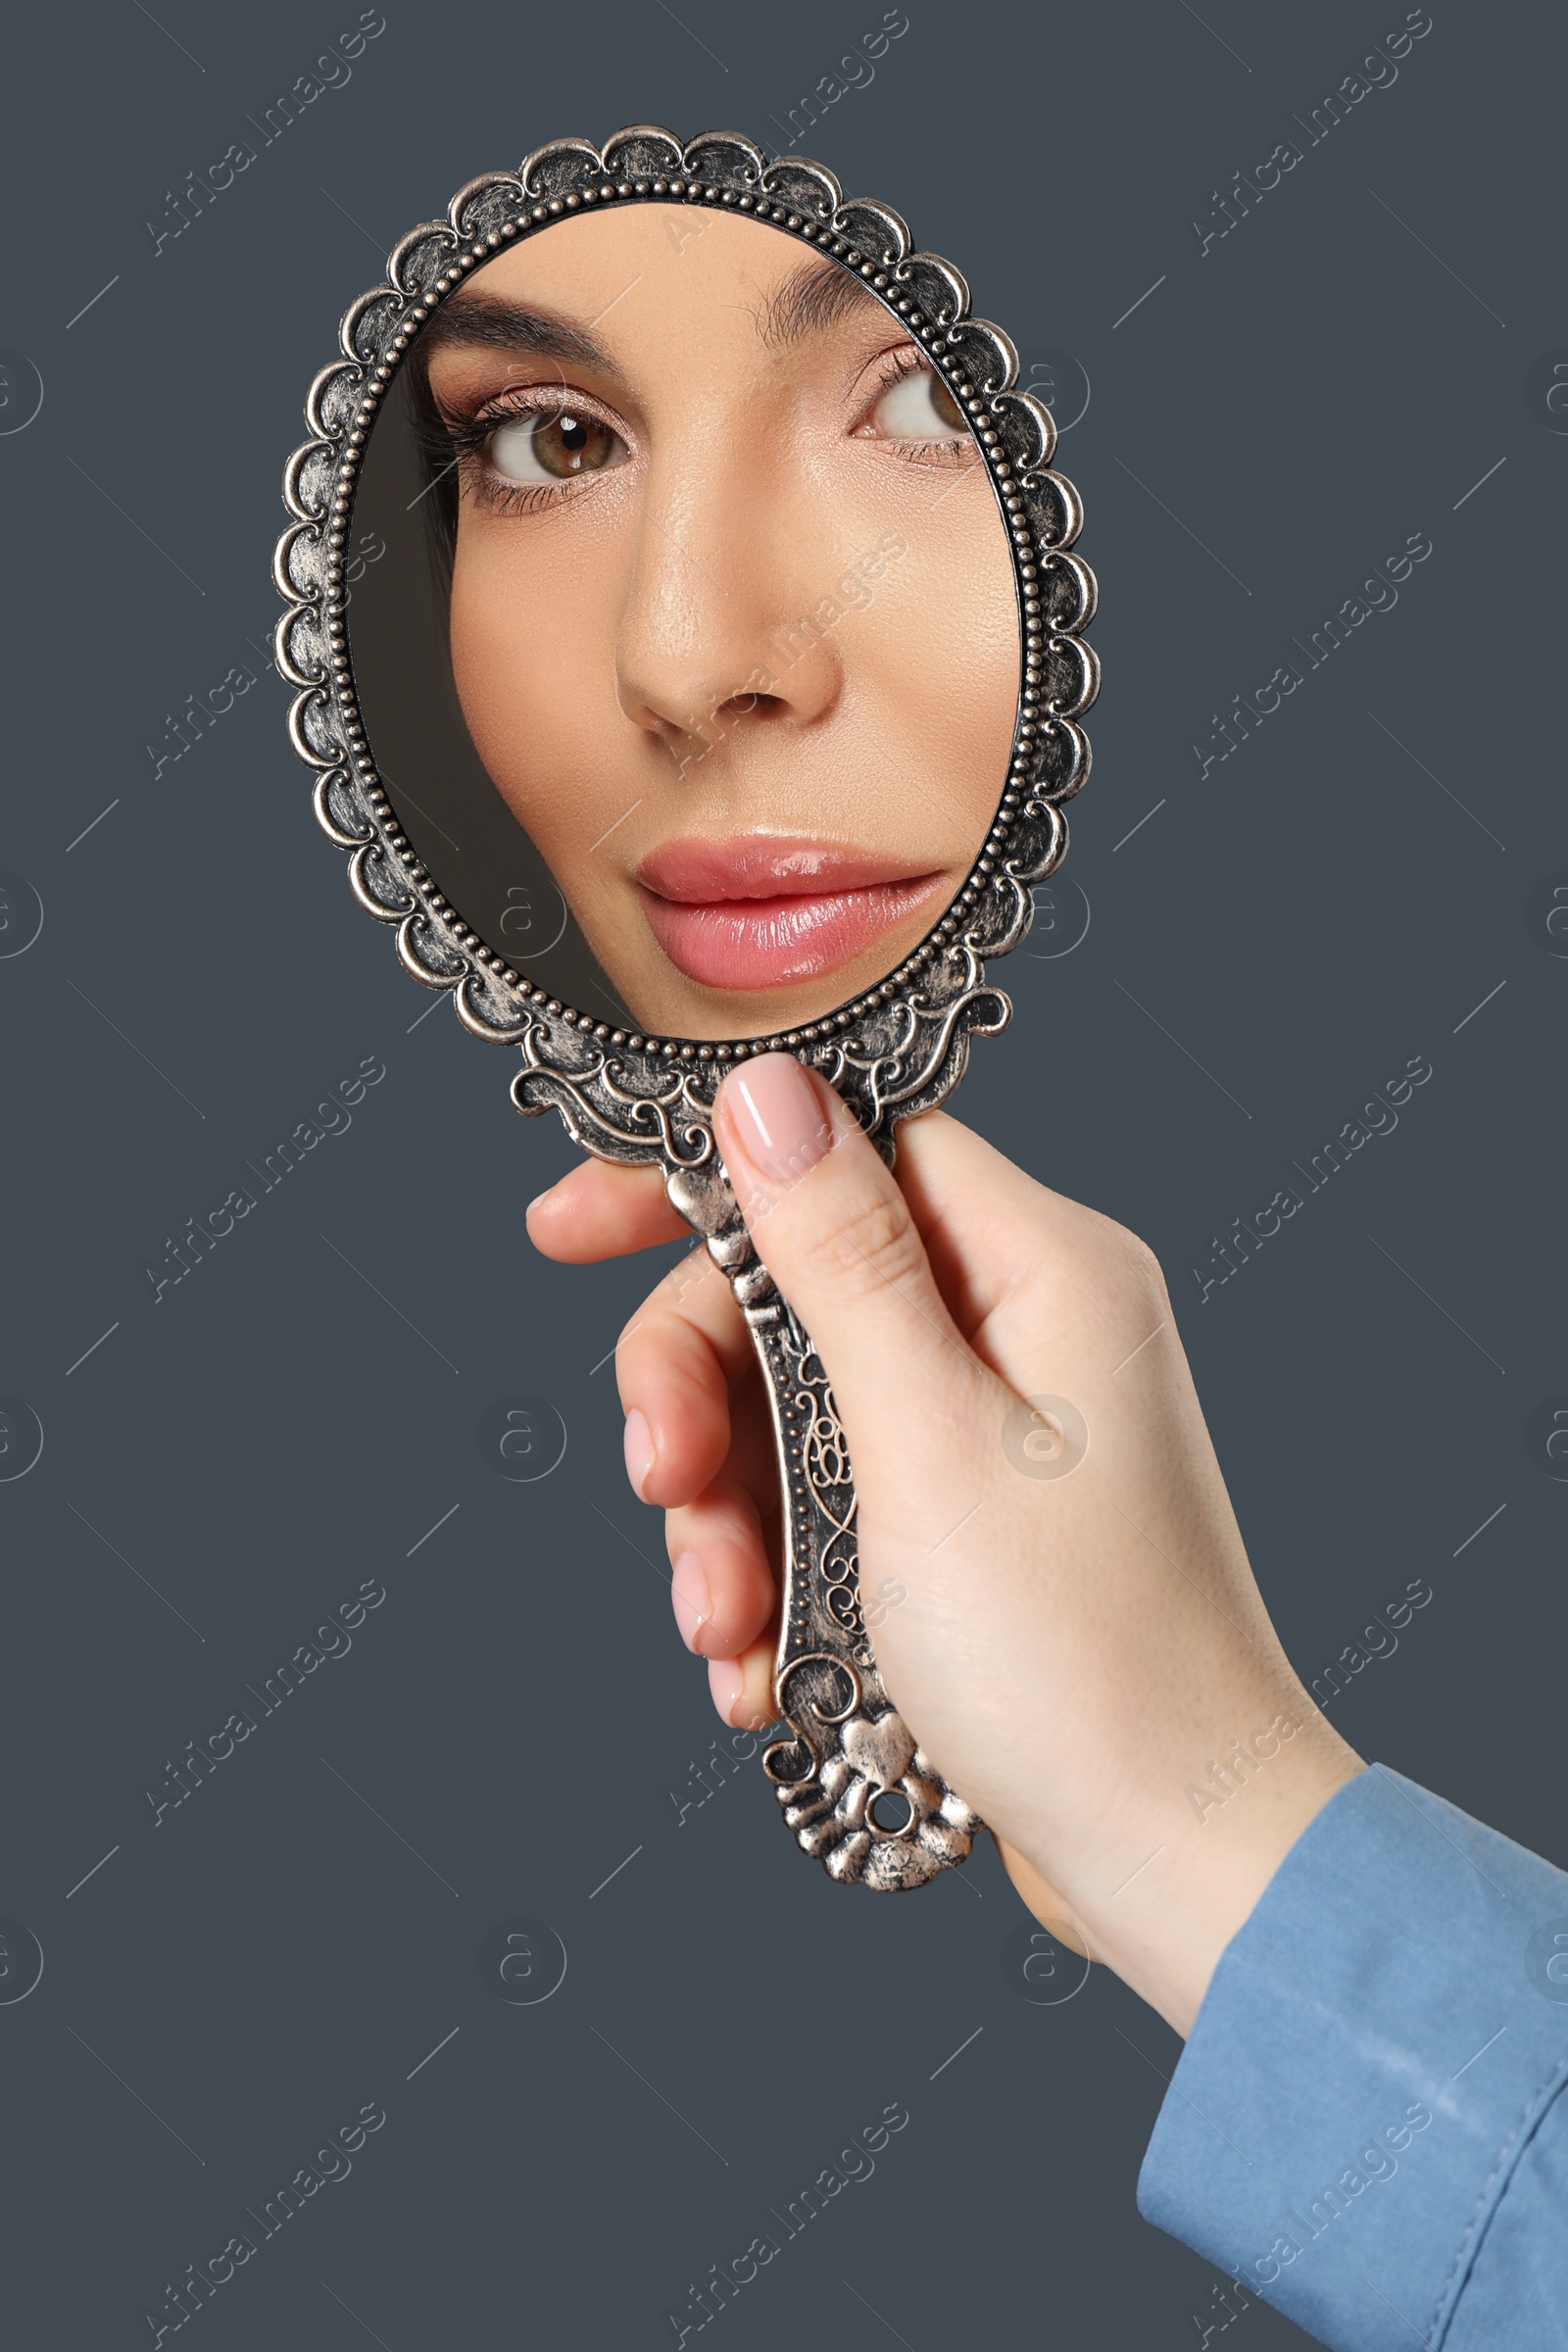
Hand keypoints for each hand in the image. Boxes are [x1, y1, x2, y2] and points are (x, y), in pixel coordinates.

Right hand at [527, 1055, 1362, 2033]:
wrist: (1177, 1856)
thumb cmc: (1081, 1658)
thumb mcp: (924, 1439)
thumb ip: (838, 1257)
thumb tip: (766, 1087)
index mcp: (1044, 1269)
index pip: (849, 1150)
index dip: (710, 1182)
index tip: (572, 1234)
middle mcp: (1028, 1330)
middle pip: (799, 1294)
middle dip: (705, 1401)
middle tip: (660, 1487)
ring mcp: (1001, 1433)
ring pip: (798, 1413)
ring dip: (732, 1517)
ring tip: (723, 1626)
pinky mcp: (974, 1525)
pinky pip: (834, 1504)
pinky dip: (779, 1575)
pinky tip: (759, 1665)